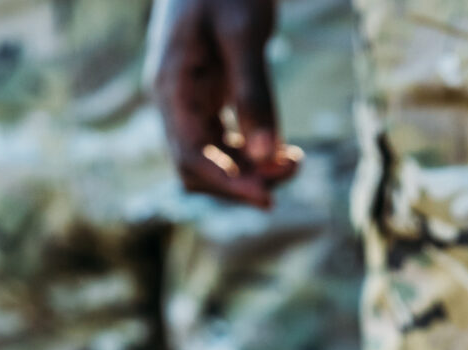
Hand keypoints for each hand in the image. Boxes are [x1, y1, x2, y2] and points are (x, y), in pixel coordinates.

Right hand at [154, 0, 299, 206]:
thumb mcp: (244, 33)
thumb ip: (254, 93)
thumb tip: (268, 155)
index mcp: (171, 87)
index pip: (190, 156)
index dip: (228, 183)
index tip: (269, 198)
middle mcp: (173, 101)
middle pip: (198, 168)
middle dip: (243, 179)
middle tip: (293, 169)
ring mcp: (188, 101)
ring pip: (213, 159)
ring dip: (251, 170)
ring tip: (296, 161)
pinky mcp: (207, 97)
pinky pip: (224, 143)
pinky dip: (253, 153)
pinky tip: (285, 151)